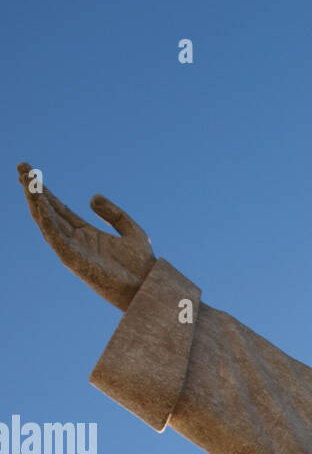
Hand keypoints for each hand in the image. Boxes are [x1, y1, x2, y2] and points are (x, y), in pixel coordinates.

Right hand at [17, 163, 154, 310]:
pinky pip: (56, 238)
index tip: (32, 173)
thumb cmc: (141, 264)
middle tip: (21, 167)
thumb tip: (92, 197)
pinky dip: (47, 221)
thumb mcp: (130, 230)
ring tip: (27, 181)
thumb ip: (113, 213)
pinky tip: (41, 204)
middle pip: (49, 212)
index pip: (59, 209)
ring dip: (36, 202)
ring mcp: (73, 251)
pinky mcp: (74, 260)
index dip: (46, 192)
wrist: (149, 286)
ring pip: (47, 223)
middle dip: (34, 191)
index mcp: (86, 234)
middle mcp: (76, 241)